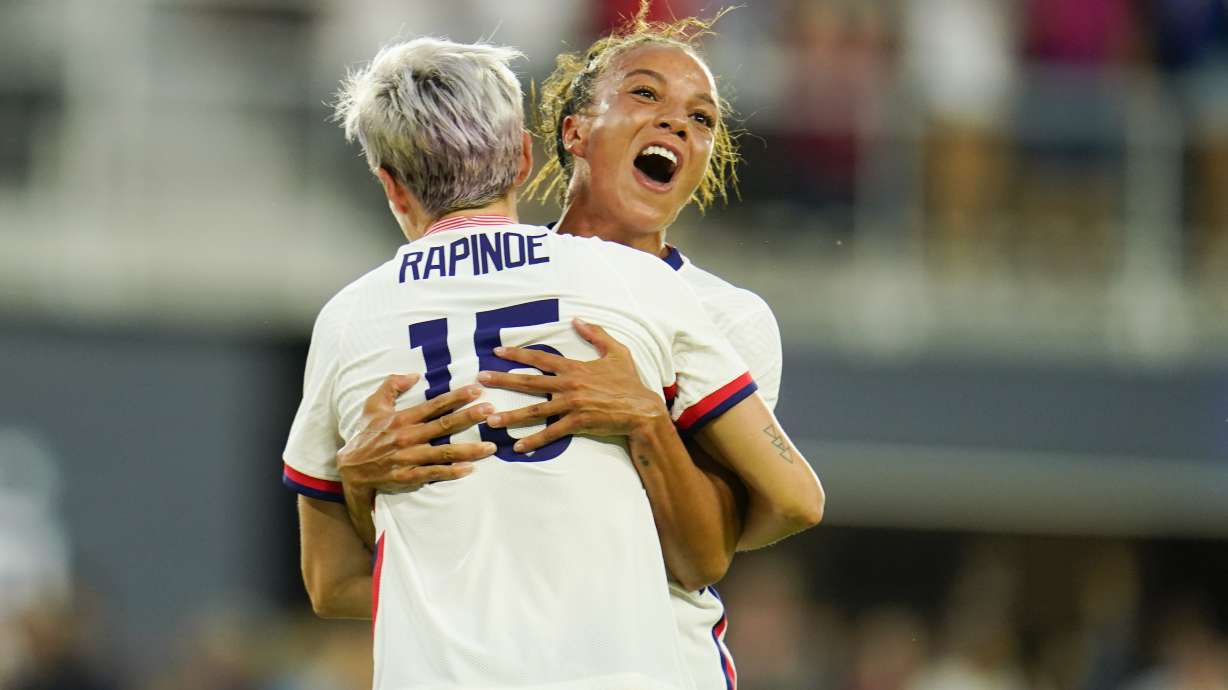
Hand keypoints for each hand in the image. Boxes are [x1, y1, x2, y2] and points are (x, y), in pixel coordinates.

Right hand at [338, 373, 497, 493]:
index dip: (456, 397)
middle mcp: (408, 437)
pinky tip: (470, 469)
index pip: (434, 405)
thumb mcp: (373, 405)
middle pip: (444, 426)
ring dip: (469, 449)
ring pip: (444, 453)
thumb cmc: (366, 434)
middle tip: (491, 411)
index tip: (477, 390)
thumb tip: (414, 374)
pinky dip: (451, 472)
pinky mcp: (408, 476)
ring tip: (491, 446)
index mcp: (402, 418)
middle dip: (469, 417)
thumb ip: (392, 385)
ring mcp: (409, 458)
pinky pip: (433, 474)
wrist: (351, 469)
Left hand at [478, 319, 667, 452]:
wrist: (642, 410)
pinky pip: (552, 432)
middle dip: (503, 380)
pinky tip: (518, 446)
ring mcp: (572, 405)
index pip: (540, 359)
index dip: (518, 354)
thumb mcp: (617, 352)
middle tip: (480, 379)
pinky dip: (534, 440)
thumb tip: (577, 319)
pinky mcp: (577, 423)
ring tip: (490, 419)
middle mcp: (569, 385)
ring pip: (535, 410)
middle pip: (529, 382)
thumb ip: (596, 334)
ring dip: (511, 415)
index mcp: (575, 368)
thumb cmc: (629, 382)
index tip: (498, 352)